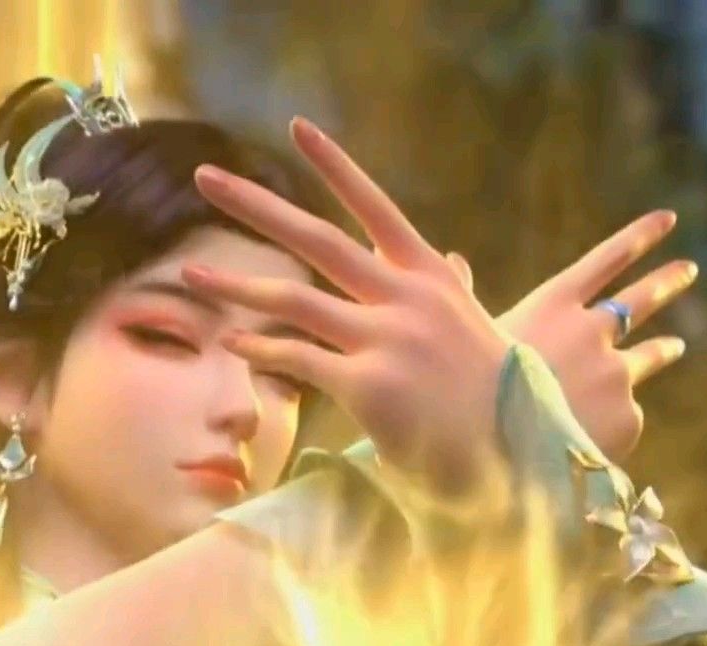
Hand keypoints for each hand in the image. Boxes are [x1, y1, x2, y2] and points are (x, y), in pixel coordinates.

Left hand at [182, 116, 512, 498]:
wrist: (515, 455)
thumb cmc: (495, 399)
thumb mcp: (477, 330)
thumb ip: (455, 293)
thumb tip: (456, 261)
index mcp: (432, 277)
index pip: (376, 207)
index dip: (337, 166)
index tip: (296, 128)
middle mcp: (408, 299)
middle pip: (319, 239)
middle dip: (257, 205)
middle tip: (206, 178)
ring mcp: (388, 340)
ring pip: (296, 299)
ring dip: (237, 283)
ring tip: (191, 272)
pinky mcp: (369, 386)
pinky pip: (299, 359)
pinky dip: (262, 350)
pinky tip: (231, 342)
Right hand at [449, 212, 697, 461]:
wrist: (502, 459)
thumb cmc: (473, 396)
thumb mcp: (468, 340)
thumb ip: (468, 296)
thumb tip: (453, 258)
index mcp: (554, 306)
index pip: (606, 259)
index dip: (638, 237)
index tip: (668, 219)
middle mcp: (593, 332)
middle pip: (641, 299)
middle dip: (668, 280)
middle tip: (688, 268)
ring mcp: (616, 372)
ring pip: (650, 354)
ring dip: (665, 347)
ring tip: (676, 344)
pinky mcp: (629, 414)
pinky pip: (623, 415)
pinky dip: (608, 422)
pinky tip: (589, 440)